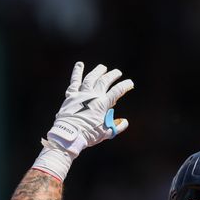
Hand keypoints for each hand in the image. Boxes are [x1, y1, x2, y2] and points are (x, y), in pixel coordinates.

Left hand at [33, 62, 133, 180]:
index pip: (117, 91)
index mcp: (103, 104)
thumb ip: (117, 126)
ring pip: (91, 78)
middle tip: (117, 72)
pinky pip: (75, 81)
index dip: (125, 86)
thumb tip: (125, 122)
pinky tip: (80, 64)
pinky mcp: (71, 95)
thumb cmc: (88, 134)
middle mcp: (92, 96)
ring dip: (97, 72)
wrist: (69, 134)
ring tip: (103, 67)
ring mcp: (81, 94)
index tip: (130, 83)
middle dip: (112, 75)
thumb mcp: (106, 133)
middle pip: (104, 81)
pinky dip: (77, 72)